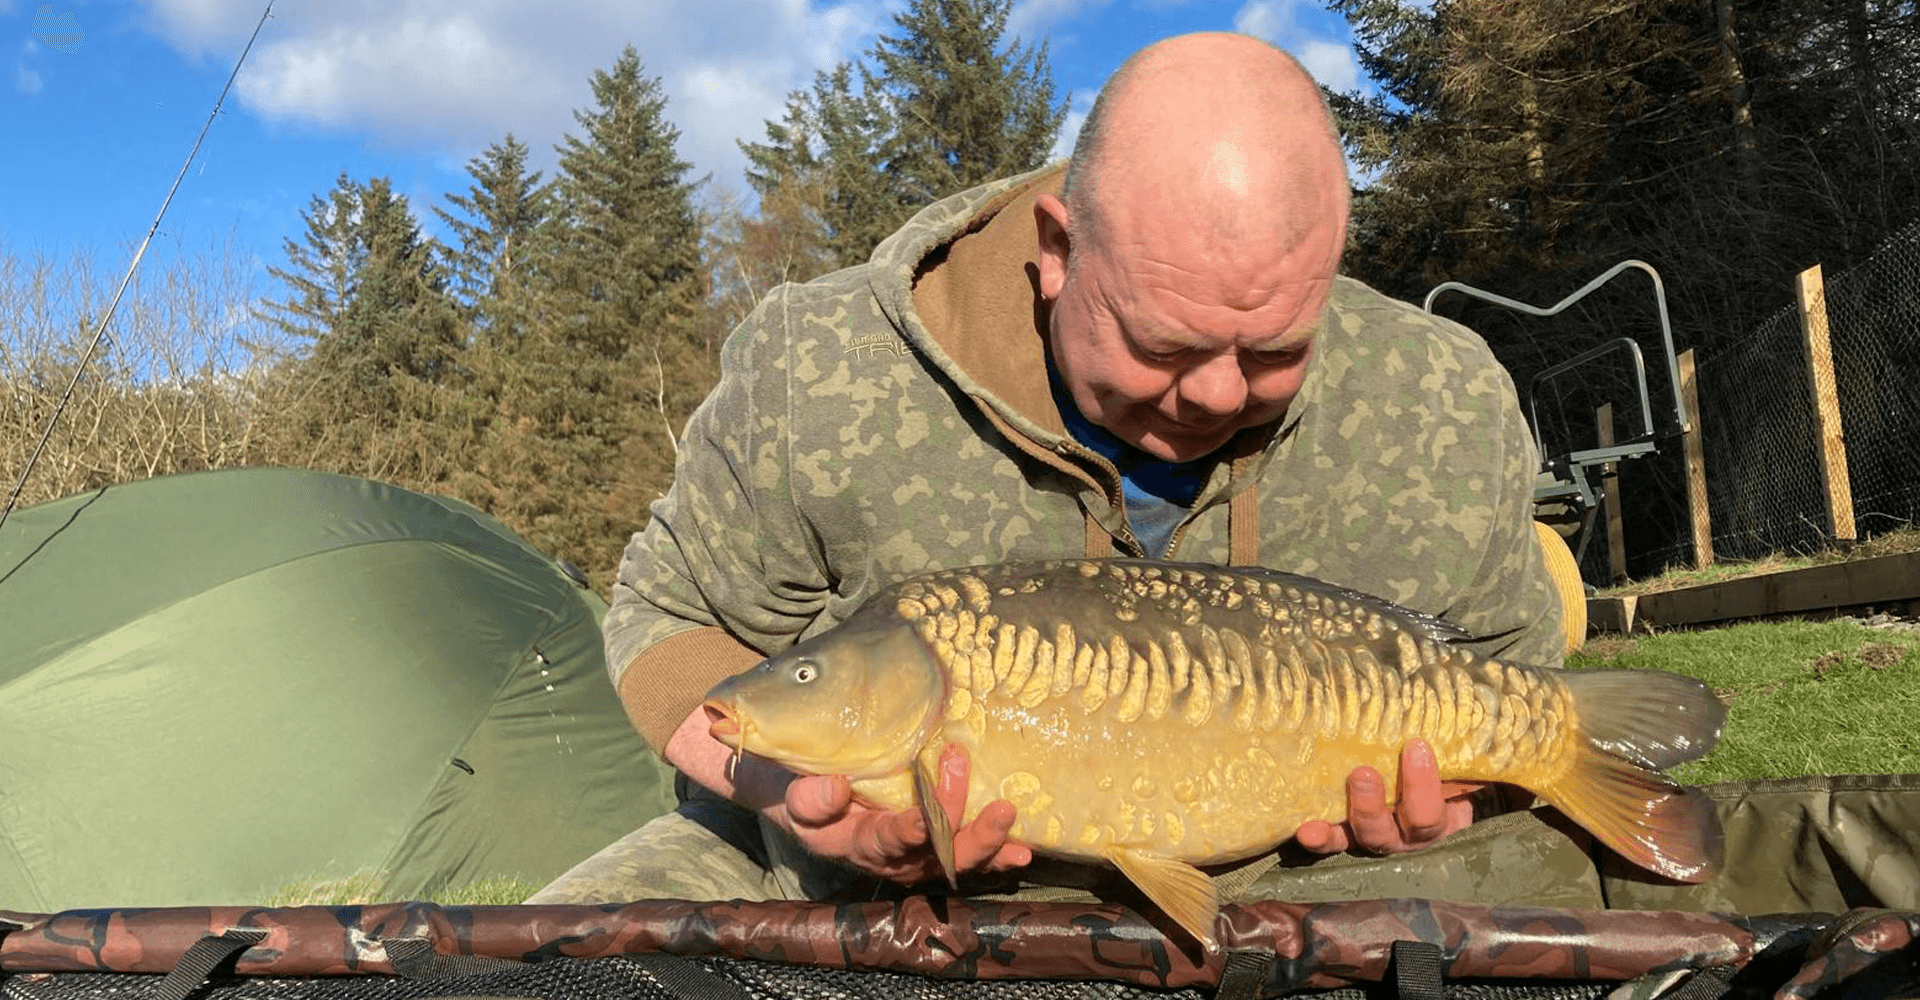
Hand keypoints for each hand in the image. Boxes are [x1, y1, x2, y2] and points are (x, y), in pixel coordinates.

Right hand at [775, 743, 1033, 883]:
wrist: (806, 803)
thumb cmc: (803, 793)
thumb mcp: (793, 795)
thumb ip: (810, 798)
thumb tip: (837, 788)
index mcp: (858, 844)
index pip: (888, 839)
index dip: (910, 831)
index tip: (927, 818)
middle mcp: (894, 859)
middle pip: (938, 856)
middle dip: (973, 836)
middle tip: (1000, 809)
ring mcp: (919, 858)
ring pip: (959, 859)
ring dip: (991, 845)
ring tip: (1018, 835)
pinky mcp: (935, 848)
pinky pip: (969, 855)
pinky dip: (997, 853)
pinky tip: (1023, 850)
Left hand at [1294, 739, 1480, 854]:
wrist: (1438, 783)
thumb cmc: (1452, 769)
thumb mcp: (1466, 765)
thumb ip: (1468, 751)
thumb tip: (1475, 720)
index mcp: (1441, 823)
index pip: (1430, 814)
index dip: (1422, 786)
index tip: (1416, 746)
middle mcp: (1406, 838)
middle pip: (1387, 834)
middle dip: (1372, 806)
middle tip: (1361, 773)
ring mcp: (1376, 838)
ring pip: (1355, 841)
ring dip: (1335, 830)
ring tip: (1313, 824)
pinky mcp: (1348, 834)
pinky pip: (1333, 841)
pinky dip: (1317, 838)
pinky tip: (1302, 831)